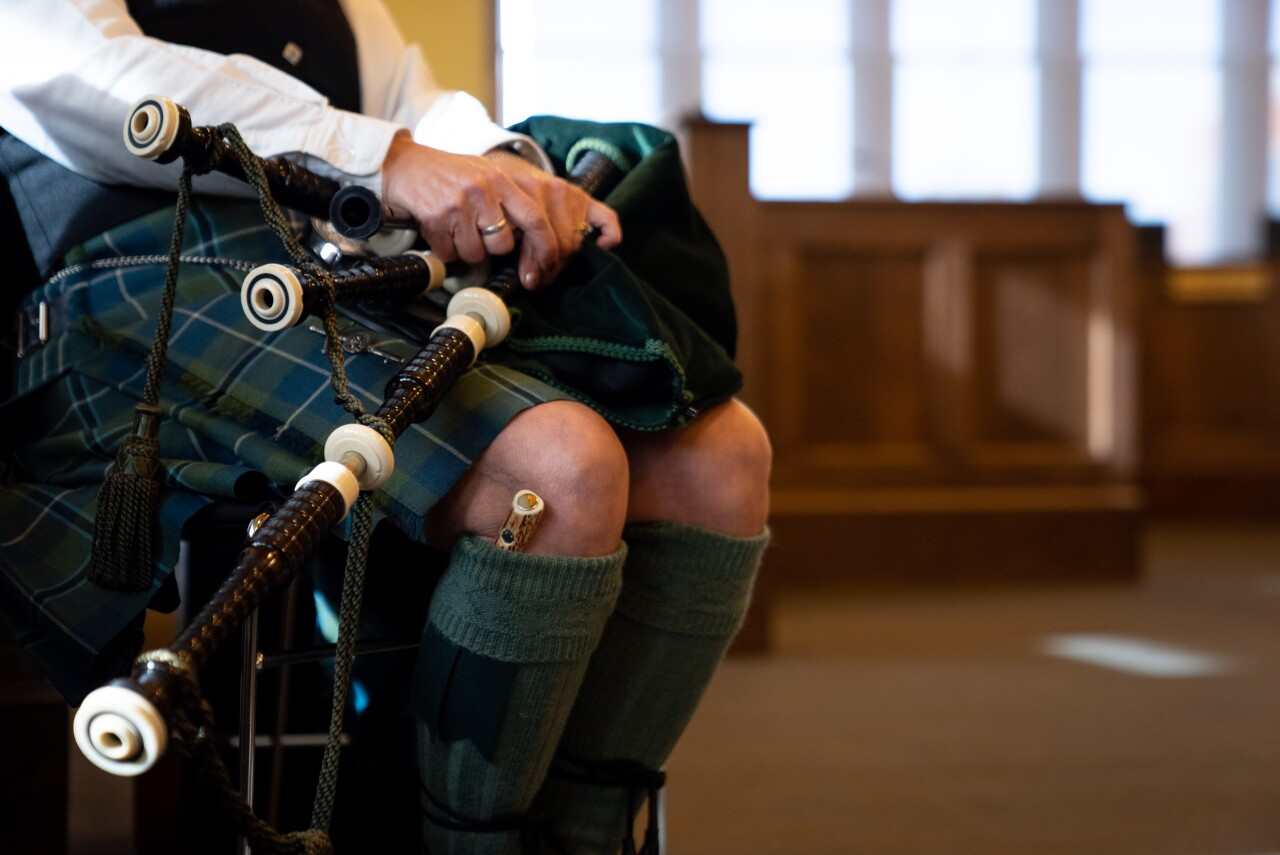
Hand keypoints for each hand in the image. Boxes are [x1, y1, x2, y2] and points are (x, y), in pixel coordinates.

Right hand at [380, 133, 620, 288]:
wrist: (405, 165)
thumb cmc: (449, 175)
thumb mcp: (485, 176)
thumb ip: (509, 200)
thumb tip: (535, 236)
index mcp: (500, 180)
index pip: (535, 218)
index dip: (545, 247)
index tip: (547, 265)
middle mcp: (483, 190)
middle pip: (503, 244)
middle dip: (492, 250)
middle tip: (477, 235)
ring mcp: (458, 204)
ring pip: (475, 253)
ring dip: (465, 249)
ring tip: (454, 228)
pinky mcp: (436, 217)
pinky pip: (450, 253)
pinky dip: (445, 249)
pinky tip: (439, 229)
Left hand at [485, 149, 621, 288]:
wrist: (505, 171)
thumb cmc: (499, 202)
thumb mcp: (497, 220)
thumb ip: (509, 244)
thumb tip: (530, 280)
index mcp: (522, 192)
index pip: (539, 236)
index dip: (536, 264)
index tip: (530, 280)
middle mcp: (548, 189)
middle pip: (560, 243)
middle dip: (550, 266)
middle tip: (540, 278)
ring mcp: (568, 192)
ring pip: (576, 241)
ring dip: (566, 260)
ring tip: (553, 268)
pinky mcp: (583, 197)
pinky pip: (607, 219)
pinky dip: (609, 236)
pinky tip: (600, 247)